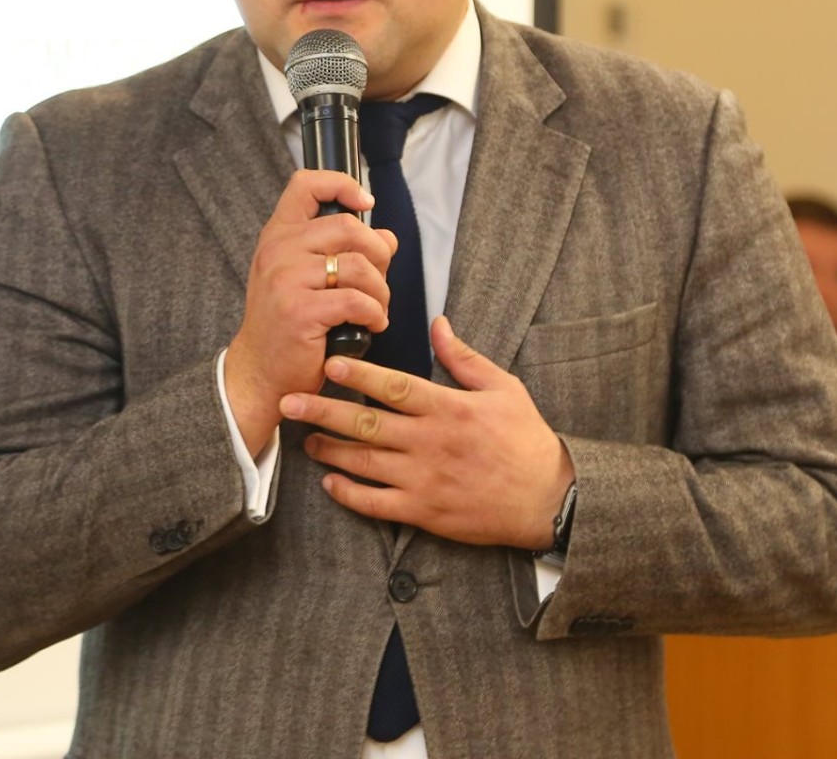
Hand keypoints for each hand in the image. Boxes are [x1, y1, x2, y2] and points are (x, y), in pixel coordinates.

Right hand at [223, 169, 396, 449]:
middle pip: (350, 228)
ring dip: (380, 291)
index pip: (305, 185)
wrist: (260, 372)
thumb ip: (339, 251)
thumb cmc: (287, 324)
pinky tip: (371, 325)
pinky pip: (358, 301)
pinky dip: (375, 314)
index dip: (342, 185)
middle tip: (377, 283)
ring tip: (375, 309)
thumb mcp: (304, 277)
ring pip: (360, 266)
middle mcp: (279, 251)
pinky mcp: (301, 311)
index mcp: (278, 236)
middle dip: (378, 256)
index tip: (366, 203)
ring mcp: (287, 280)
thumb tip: (387, 237)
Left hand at [280, 316, 576, 548]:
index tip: (329, 364)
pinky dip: (349, 493)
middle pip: (366, 425)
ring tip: (304, 439)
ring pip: (364, 463)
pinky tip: (330, 482)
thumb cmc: (526, 439)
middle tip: (290, 401)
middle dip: (323, 411)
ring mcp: (424, 480)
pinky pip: (376, 504)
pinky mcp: (424, 512)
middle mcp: (430, 443)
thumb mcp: (503, 388)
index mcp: (449, 409)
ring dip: (328, 450)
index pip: (394, 387)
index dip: (358, 375)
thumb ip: (464, 357)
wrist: (546, 498)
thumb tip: (437, 324)